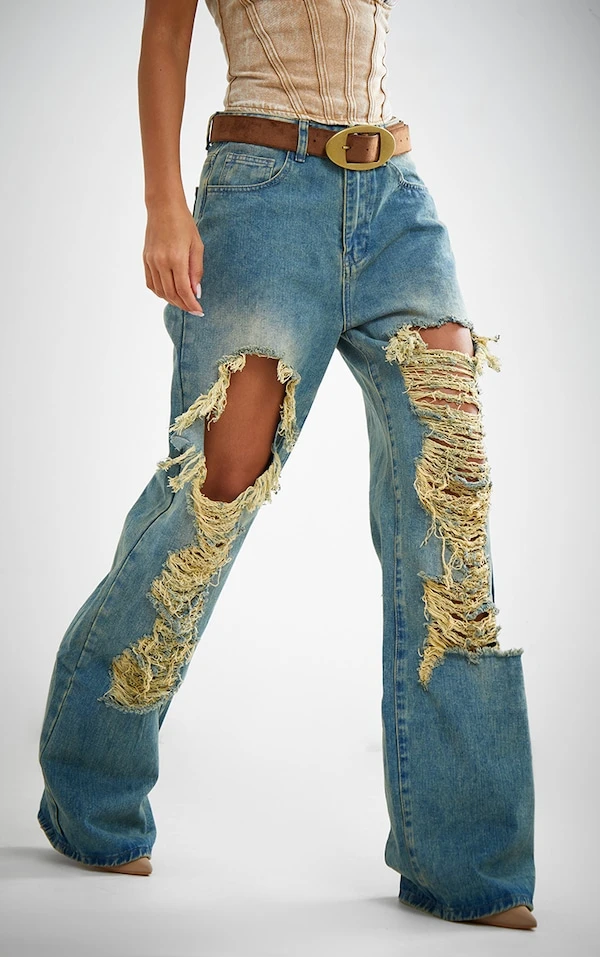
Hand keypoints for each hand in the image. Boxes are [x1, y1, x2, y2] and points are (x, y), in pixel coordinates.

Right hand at [143, 200, 203, 314]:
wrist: (163, 208)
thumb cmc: (184, 224)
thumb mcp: (197, 246)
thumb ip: (196, 270)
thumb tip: (196, 292)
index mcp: (176, 258)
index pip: (183, 290)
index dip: (191, 304)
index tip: (199, 311)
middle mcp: (161, 262)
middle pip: (171, 294)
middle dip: (183, 305)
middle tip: (194, 309)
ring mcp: (151, 261)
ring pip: (160, 291)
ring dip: (172, 301)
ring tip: (184, 302)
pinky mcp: (145, 259)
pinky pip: (151, 284)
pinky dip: (160, 292)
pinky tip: (170, 293)